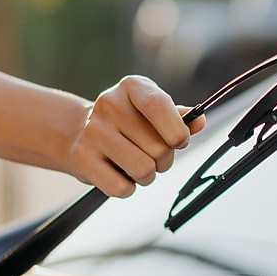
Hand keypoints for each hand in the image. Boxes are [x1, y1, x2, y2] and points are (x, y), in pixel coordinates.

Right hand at [68, 76, 206, 197]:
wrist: (77, 131)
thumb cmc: (125, 122)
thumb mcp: (151, 111)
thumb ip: (177, 117)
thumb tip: (198, 122)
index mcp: (132, 87)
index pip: (158, 105)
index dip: (176, 130)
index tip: (180, 141)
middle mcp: (109, 104)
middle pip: (158, 147)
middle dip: (164, 160)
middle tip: (153, 156)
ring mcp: (92, 131)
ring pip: (142, 169)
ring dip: (148, 176)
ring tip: (137, 166)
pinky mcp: (81, 158)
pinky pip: (121, 187)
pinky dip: (127, 188)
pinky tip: (119, 173)